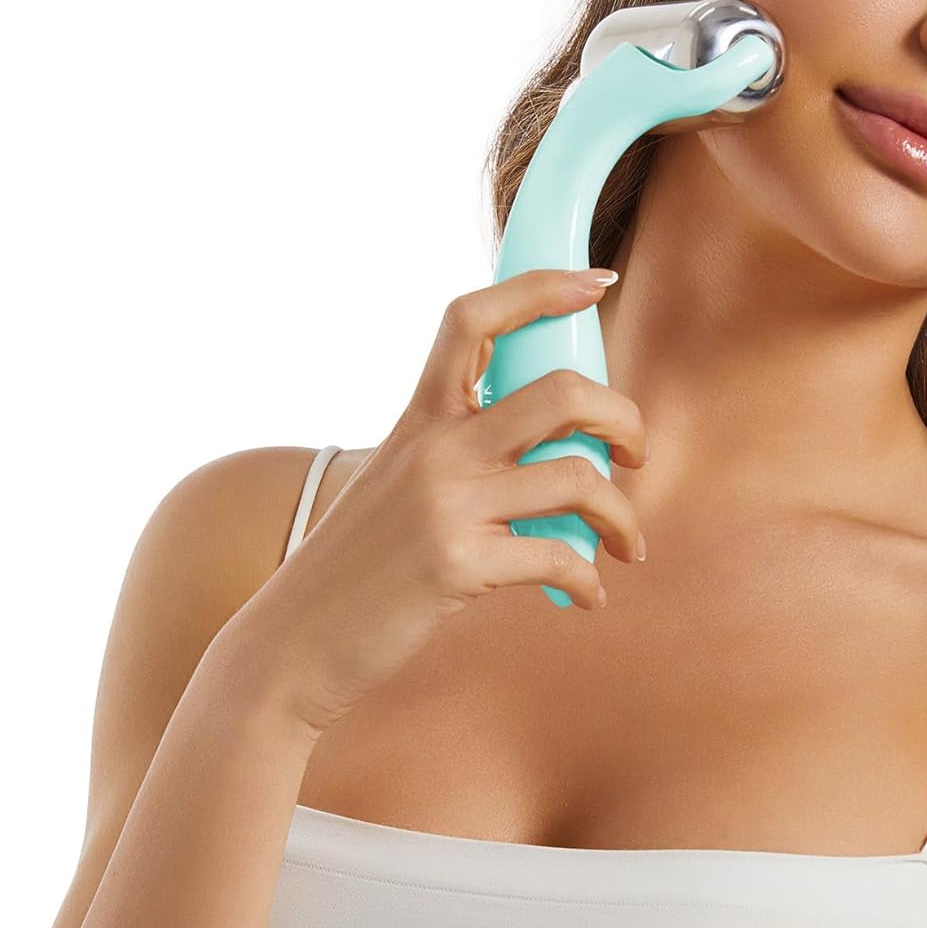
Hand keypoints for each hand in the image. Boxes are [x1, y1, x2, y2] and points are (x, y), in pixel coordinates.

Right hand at [224, 267, 650, 737]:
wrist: (291, 645)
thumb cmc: (357, 566)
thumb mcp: (397, 483)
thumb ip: (456, 453)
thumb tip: (552, 452)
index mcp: (419, 418)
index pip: (475, 318)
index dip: (543, 288)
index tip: (598, 282)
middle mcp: (434, 449)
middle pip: (561, 392)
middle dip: (623, 417)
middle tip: (635, 454)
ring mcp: (446, 505)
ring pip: (579, 477)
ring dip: (623, 516)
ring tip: (626, 545)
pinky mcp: (457, 565)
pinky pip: (562, 558)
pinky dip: (589, 581)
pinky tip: (586, 596)